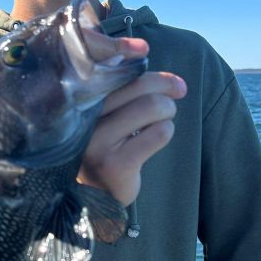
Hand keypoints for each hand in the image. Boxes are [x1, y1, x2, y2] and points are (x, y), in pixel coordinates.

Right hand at [78, 36, 186, 205]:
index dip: (152, 74)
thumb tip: (159, 65)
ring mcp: (98, 143)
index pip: (120, 74)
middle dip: (167, 88)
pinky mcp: (115, 163)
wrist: (94, 196)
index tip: (172, 82)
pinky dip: (165, 132)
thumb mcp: (106, 114)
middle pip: (139, 87)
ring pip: (151, 108)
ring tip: (164, 120)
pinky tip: (156, 139)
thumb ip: (121, 88)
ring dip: (168, 112)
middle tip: (179, 93)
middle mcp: (85, 120)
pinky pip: (158, 134)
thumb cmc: (106, 146)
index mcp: (81, 102)